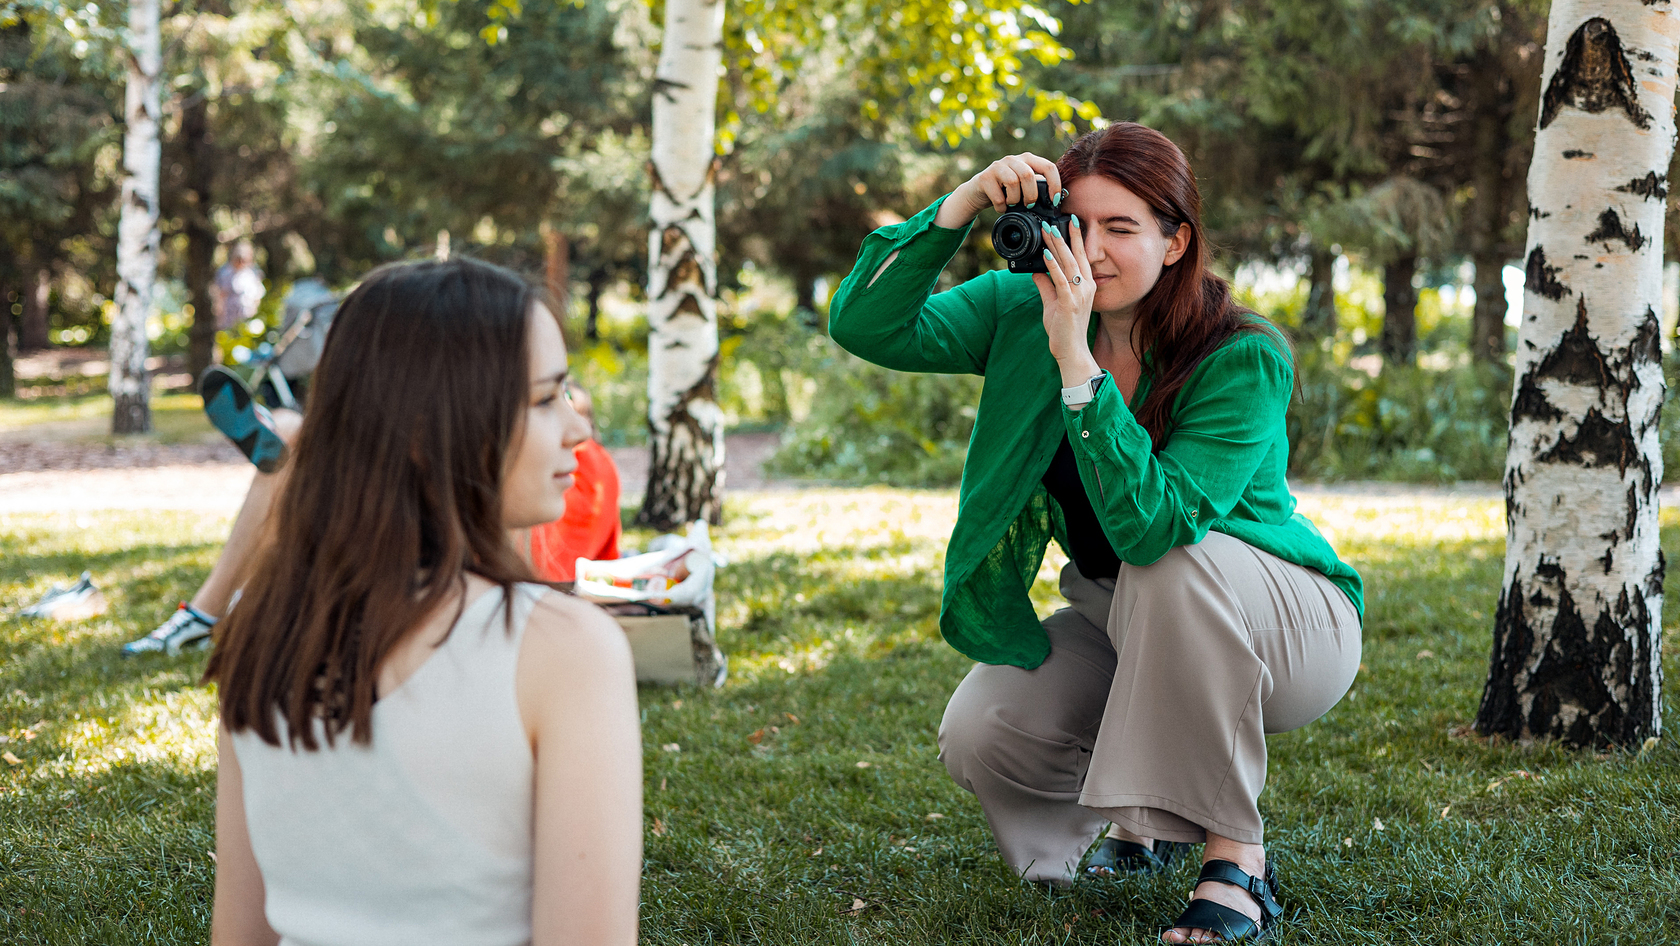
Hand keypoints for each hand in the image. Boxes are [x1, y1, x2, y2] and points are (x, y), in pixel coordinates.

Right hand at [933, 152, 1063, 229]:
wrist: (978, 193)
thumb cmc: (1007, 191)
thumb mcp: (1025, 186)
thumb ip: (1039, 187)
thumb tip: (1059, 200)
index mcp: (1027, 159)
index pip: (1048, 166)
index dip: (1054, 184)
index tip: (1055, 201)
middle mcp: (1013, 159)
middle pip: (1028, 175)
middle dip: (1031, 195)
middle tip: (1029, 205)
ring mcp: (997, 166)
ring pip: (1013, 182)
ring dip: (1015, 200)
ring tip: (1012, 204)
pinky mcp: (984, 177)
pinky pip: (998, 195)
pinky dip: (1002, 207)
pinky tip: (1001, 207)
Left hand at [1033, 216, 1098, 379]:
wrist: (1071, 352)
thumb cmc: (1064, 330)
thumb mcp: (1053, 303)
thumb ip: (1045, 285)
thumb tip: (1036, 270)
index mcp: (1085, 285)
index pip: (1080, 256)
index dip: (1074, 238)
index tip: (1068, 221)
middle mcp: (1086, 287)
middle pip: (1075, 255)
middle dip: (1063, 236)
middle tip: (1052, 220)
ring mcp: (1079, 295)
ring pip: (1068, 264)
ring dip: (1056, 246)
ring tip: (1047, 231)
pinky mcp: (1070, 304)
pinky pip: (1061, 281)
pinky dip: (1053, 266)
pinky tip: (1045, 255)